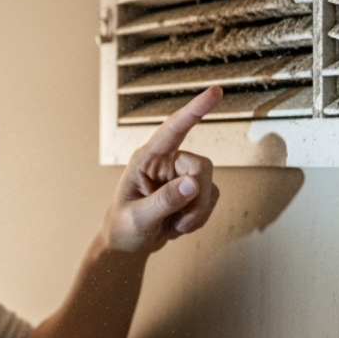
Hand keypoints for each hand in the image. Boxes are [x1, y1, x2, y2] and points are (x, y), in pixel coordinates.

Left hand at [104, 86, 222, 253]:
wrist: (127, 245)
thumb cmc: (123, 227)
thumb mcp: (138, 217)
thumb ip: (164, 201)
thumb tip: (193, 183)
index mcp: (146, 158)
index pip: (173, 128)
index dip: (195, 110)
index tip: (215, 92)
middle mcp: (165, 162)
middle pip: (201, 166)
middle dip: (197, 199)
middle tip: (182, 222)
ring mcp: (179, 176)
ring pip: (208, 185)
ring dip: (197, 213)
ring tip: (174, 227)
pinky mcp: (190, 190)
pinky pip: (210, 198)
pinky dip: (199, 218)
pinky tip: (179, 226)